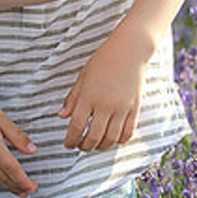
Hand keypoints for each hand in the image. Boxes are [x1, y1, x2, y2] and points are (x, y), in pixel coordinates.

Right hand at [0, 88, 38, 196]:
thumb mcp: (2, 119)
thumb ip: (17, 137)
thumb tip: (32, 151)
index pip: (13, 171)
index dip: (24, 182)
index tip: (34, 188)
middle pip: (3, 178)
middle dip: (18, 187)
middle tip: (30, 192)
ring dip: (7, 186)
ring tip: (19, 190)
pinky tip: (2, 179)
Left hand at [60, 28, 149, 151]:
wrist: (130, 50)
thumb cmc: (104, 60)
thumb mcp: (83, 76)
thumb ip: (73, 98)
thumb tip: (62, 116)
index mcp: (89, 96)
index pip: (76, 126)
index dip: (70, 139)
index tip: (67, 144)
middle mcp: (106, 105)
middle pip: (93, 137)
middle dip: (84, 146)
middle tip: (79, 146)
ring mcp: (122, 108)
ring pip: (110, 138)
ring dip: (100, 147)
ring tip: (94, 145)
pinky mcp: (134, 108)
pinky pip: (127, 132)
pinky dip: (119, 140)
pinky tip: (112, 139)